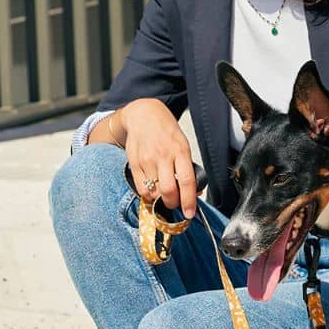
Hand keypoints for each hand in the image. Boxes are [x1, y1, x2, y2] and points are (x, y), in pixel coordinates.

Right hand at [119, 99, 197, 218]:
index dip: (189, 201)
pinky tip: (152, 190)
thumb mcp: (183, 146)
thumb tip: (194, 192)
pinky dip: (148, 194)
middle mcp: (163, 156)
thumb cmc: (167, 132)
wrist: (144, 115)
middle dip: (173, 204)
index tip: (190, 213)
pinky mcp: (134, 163)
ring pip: (153, 192)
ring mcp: (147, 160)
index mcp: (180, 151)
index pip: (187, 181)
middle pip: (168, 190)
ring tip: (164, 196)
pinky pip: (141, 187)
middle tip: (175, 204)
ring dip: (160, 200)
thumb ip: (187, 168)